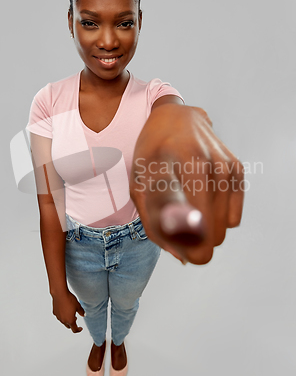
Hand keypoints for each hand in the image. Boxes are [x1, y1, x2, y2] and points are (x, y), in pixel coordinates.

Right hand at [52, 289, 84, 332]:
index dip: (78, 330)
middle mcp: (63, 320)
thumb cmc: (69, 299)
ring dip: (67, 319)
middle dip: (73, 323)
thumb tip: (83, 315)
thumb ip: (81, 312)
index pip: (74, 329)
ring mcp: (58, 317)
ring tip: (70, 312)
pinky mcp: (55, 312)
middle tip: (76, 318)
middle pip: (69, 326)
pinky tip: (65, 309)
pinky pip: (59, 316)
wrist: (60, 293)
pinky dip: (63, 315)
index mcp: (70, 320)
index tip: (80, 328)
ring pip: (63, 321)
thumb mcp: (78, 305)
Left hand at [130, 104, 243, 264]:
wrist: (174, 118)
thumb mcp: (139, 186)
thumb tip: (183, 257)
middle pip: (205, 230)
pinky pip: (233, 218)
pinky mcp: (236, 168)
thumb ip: (154, 225)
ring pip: (221, 229)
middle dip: (194, 244)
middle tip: (179, 235)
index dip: (182, 238)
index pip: (174, 207)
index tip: (186, 254)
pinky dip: (219, 221)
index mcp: (163, 163)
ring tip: (188, 217)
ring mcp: (220, 163)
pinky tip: (203, 206)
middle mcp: (196, 161)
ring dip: (205, 233)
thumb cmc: (152, 157)